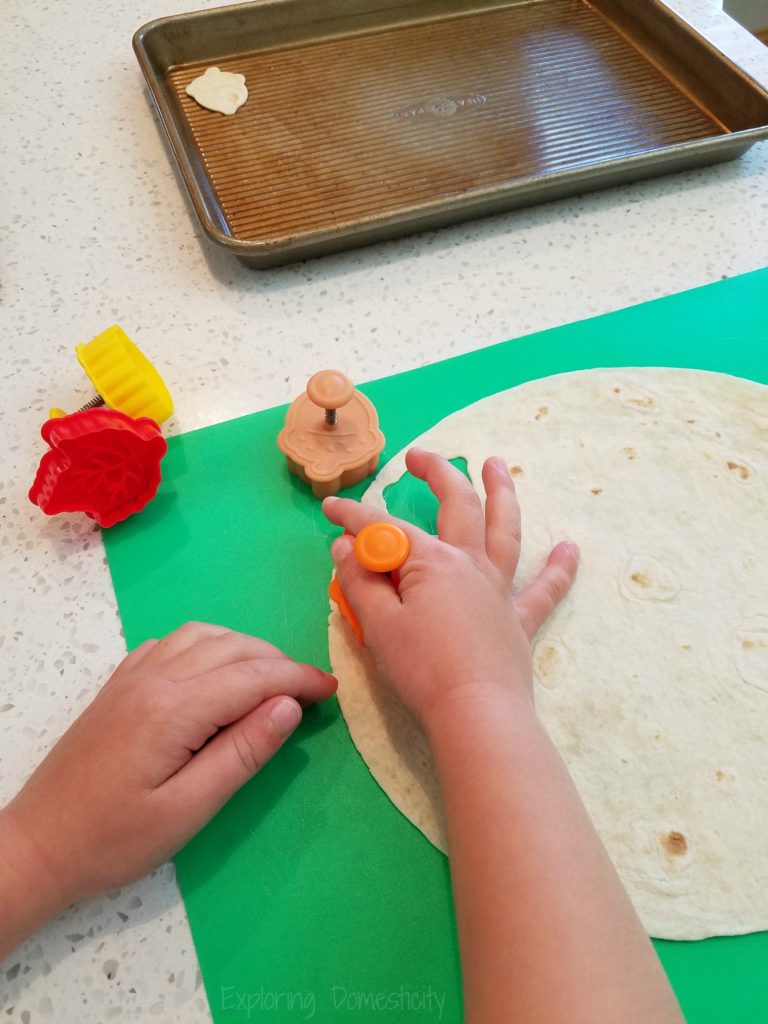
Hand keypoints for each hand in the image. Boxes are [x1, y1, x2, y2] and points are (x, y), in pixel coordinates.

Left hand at [1, 623, 335, 921]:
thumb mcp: (189, 809)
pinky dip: (209, 645)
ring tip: (272, 679)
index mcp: (173, 708)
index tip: (332, 690)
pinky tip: (216, 672)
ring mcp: (133, 675)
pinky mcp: (120, 683)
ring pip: (204, 635)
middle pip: (233, 647)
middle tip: (310, 691)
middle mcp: (154, 677)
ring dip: (245, 648)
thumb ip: (242, 753)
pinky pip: (174, 642)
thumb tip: (289, 706)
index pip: (254, 676)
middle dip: (279, 661)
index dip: (299, 678)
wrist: (39, 845)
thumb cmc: (115, 839)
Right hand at [322, 448, 577, 727]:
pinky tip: (571, 549)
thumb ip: (360, 581)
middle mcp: (470, 563)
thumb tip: (346, 545)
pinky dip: (559, 569)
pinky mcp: (519, 620)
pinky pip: (544, 589)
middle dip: (436, 473)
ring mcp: (499, 589)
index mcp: (432, 561)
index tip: (329, 508)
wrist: (477, 712)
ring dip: (502, 492)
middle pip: (457, 505)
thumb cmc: (422, 669)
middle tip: (418, 457)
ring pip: (505, 529)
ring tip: (497, 464)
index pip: (385, 528)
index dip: (354, 515)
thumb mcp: (378, 624)